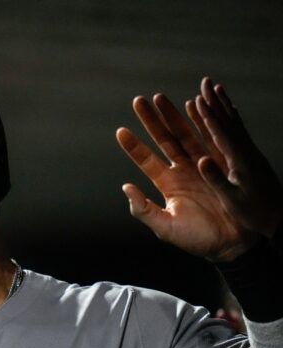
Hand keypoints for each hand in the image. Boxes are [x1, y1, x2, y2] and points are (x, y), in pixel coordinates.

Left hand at [117, 87, 256, 261]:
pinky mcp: (222, 165)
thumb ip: (144, 209)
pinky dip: (202, 122)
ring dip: (173, 116)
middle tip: (139, 100)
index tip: (120, 130)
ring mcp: (203, 165)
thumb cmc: (197, 239)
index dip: (134, 146)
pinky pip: (211, 139)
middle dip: (152, 120)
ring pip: (185, 134)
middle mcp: (183, 170)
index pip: (146, 160)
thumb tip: (126, 187)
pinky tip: (195, 106)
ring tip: (161, 97)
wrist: (232, 245)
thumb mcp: (165, 227)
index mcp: (168, 184)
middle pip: (164, 139)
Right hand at [187, 77, 282, 238]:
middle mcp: (246, 153)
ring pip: (235, 123)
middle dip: (216, 102)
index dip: (209, 118)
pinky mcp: (252, 157)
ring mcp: (250, 153)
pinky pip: (240, 131)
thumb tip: (202, 160)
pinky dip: (232, 117)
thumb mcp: (233, 201)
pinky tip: (229, 110)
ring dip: (223, 104)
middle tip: (205, 82)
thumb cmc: (254, 214)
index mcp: (239, 163)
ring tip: (215, 87)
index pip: (222, 135)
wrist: (281, 219)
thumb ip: (217, 179)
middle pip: (229, 121)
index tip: (198, 101)